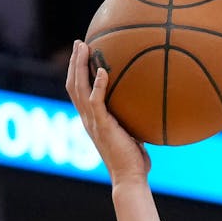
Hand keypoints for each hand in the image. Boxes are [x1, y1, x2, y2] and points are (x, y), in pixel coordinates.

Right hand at [65, 40, 150, 184]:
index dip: (77, 72)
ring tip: (83, 47)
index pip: (78, 92)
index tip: (81, 54)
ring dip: (79, 66)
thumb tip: (148, 106)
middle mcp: (87, 119)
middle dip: (74, 62)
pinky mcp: (102, 126)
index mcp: (92, 120)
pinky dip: (98, 85)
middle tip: (78, 43)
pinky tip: (104, 71)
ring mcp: (93, 122)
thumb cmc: (134, 161)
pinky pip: (96, 102)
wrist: (130, 178)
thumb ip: (133, 119)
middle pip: (73, 84)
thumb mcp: (132, 134)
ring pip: (78, 88)